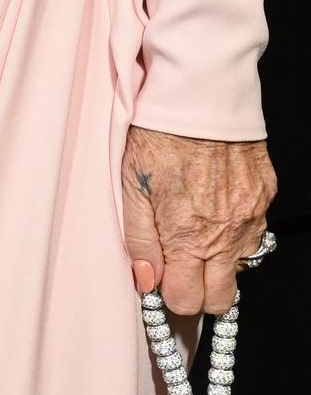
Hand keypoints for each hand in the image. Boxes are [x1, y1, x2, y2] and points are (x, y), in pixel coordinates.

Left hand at [120, 126, 275, 315]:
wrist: (201, 93)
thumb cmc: (158, 134)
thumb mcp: (131, 185)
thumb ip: (139, 240)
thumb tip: (147, 282)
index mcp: (188, 236)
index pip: (186, 301)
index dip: (171, 295)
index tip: (161, 279)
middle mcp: (225, 235)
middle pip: (221, 299)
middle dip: (199, 290)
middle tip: (180, 265)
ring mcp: (250, 217)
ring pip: (240, 267)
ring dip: (219, 260)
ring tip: (196, 228)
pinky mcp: (265, 197)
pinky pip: (254, 233)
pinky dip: (235, 231)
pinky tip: (215, 206)